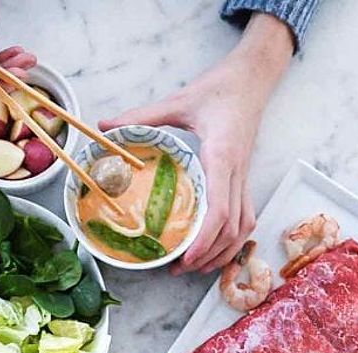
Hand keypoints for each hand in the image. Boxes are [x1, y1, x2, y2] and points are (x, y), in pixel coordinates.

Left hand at [101, 15, 293, 273]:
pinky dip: (233, 241)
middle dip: (208, 256)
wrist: (252, 77)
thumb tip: (105, 126)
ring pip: (242, 228)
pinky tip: (215, 250)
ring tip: (195, 267)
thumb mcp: (178, 101)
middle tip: (179, 269)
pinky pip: (245, 218)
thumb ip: (142, 116)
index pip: (218, 209)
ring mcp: (244, 178)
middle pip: (230, 228)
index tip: (185, 258)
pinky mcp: (246, 179)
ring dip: (222, 253)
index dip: (204, 240)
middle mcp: (237, 173)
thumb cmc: (219, 89)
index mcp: (221, 156)